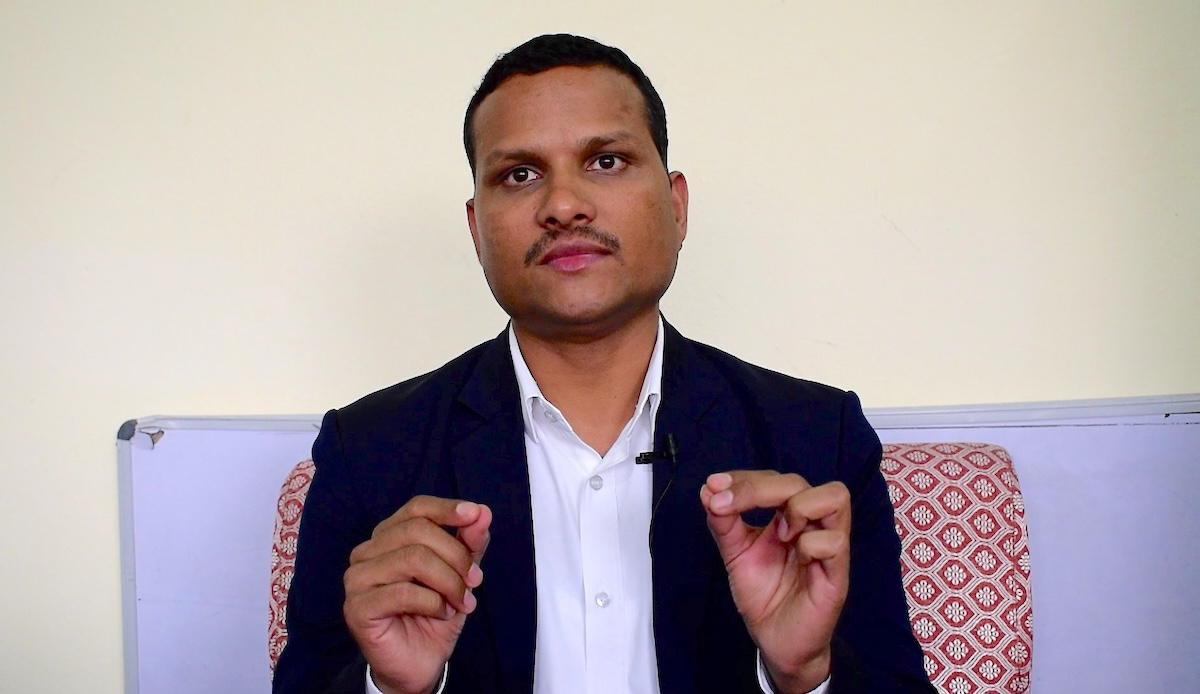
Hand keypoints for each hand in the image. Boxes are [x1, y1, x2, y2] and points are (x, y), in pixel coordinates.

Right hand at [343, 495, 491, 693]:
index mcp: (389, 536)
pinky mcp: (356, 607)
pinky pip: (403, 592)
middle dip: (456, 555)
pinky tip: (441, 614)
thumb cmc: (435, 614)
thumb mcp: (460, 574)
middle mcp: (367, 551)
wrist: (420, 663)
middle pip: (417, 531)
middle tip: (475, 581)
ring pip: (413, 558)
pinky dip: (433, 602)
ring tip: (462, 602)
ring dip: (448, 582)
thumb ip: (469, 543)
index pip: (416, 508)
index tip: (476, 514)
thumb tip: (482, 513)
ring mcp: (357, 578)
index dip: (447, 508)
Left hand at [700, 471, 850, 693]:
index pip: (774, 479)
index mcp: (788, 516)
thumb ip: (723, 522)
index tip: (714, 486)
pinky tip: (798, 558)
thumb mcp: (735, 554)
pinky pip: (835, 541)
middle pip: (798, 481)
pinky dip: (810, 543)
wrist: (774, 642)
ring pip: (835, 496)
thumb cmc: (762, 595)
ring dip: (798, 506)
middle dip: (758, 488)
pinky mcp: (838, 574)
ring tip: (778, 533)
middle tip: (727, 505)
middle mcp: (811, 524)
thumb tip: (710, 488)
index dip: (744, 478)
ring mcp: (828, 546)